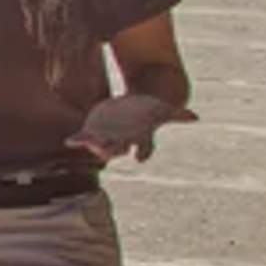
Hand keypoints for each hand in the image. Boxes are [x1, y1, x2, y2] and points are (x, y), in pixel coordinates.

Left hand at [70, 91, 192, 166]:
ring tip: (85, 143)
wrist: (135, 107)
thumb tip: (196, 117)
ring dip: (92, 146)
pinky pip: (84, 138)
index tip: (139, 158)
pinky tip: (70, 141)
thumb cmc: (150, 109)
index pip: (143, 147)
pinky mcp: (94, 131)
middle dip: (111, 149)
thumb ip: (178, 113)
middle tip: (104, 151)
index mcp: (140, 137)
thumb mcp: (163, 109)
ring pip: (99, 145)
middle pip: (118, 148)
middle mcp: (123, 141)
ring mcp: (107, 138)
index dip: (142, 152)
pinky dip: (77, 140)